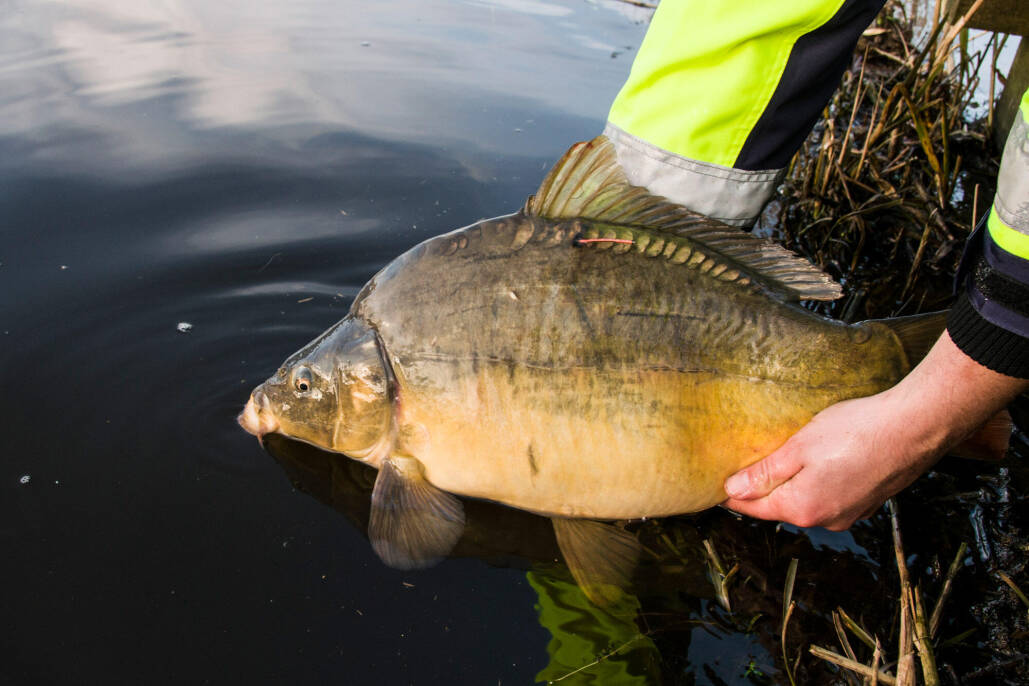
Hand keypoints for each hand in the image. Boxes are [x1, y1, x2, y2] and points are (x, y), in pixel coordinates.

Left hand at [722, 392, 937, 529]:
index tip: (717, 486)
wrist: (915, 428)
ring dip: (793, 484)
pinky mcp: (867, 502)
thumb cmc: (856, 432)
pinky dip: (819, 482)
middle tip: (747, 463)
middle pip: (781, 505)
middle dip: (764, 488)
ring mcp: (849, 513)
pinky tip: (821, 461)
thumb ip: (765, 472)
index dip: (734, 495)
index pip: (754, 507)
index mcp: (803, 508)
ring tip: (784, 459)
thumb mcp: (798, 447)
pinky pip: (831, 495)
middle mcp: (825, 519)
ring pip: (807, 501)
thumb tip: (734, 491)